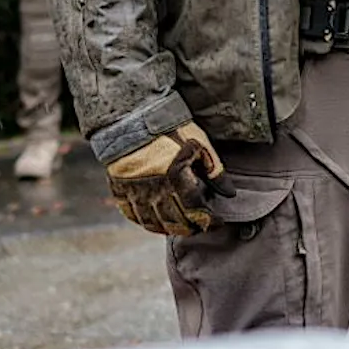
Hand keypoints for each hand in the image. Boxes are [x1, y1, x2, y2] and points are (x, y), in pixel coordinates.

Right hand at [106, 121, 225, 235]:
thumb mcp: (199, 145)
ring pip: (153, 223)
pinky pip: (132, 215)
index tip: (217, 222)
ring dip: (169, 229)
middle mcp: (155, 192)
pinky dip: (145, 222)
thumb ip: (214, 170)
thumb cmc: (170, 129)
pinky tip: (154, 221)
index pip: (196, 210)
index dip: (209, 220)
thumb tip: (229, 193)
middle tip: (200, 226)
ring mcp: (136, 194)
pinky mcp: (120, 191)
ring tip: (180, 227)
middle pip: (175, 222)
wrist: (132, 119)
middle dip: (191, 228)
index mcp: (177, 180)